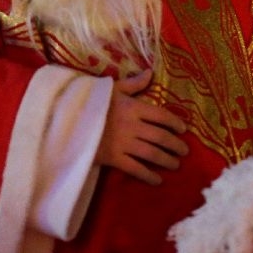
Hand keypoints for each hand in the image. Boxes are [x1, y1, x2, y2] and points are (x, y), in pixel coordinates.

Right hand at [95, 69, 189, 184]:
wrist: (67, 120)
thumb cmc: (90, 101)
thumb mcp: (111, 88)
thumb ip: (133, 83)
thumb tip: (150, 73)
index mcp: (132, 107)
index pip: (161, 115)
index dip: (175, 123)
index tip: (183, 129)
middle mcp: (131, 126)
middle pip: (160, 137)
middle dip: (175, 145)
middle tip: (184, 151)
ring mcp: (123, 143)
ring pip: (151, 154)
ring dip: (166, 160)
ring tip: (175, 164)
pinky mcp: (113, 158)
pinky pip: (135, 169)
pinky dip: (148, 175)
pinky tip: (157, 180)